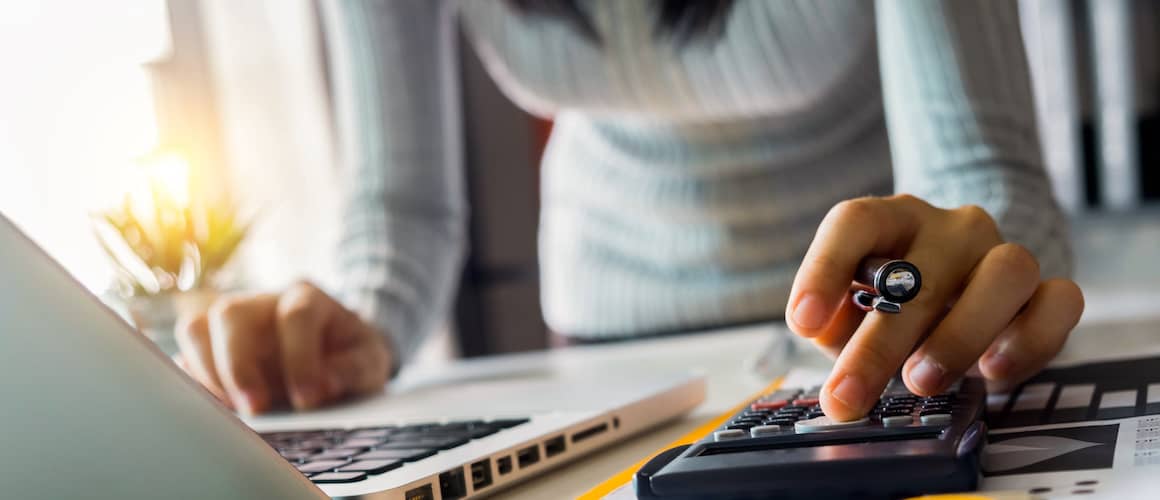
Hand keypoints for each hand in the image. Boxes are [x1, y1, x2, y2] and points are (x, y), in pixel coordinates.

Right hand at [175, 282, 392, 413]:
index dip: (300, 358)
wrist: (337, 351)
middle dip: (238, 365)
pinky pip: (184, 358)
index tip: (309, 399)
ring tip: (232, 411)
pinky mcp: (211, 347)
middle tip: (256, 408)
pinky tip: (217, 411)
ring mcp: (232, 323)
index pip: (296, 315)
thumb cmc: (351, 355)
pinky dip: (194, 386)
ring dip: (208, 374)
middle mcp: (263, 303)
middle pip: (231, 313)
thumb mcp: (370, 361)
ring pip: (196, 329)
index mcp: (308, 298)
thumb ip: (353, 370)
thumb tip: (323, 386)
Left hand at [786, 195, 1082, 421]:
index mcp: (892, 220)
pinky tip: (993, 372)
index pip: (856, 223)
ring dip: (957, 336)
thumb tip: (824, 335)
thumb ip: (835, 322)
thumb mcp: (852, 313)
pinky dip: (1029, 339)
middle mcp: (951, 228)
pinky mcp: (1046, 290)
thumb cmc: (895, 307)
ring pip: (1004, 273)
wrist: (964, 292)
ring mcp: (1003, 253)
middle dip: (876, 346)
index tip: (803, 324)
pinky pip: (1059, 301)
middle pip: (919, 273)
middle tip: (847, 397)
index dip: (824, 270)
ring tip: (920, 382)